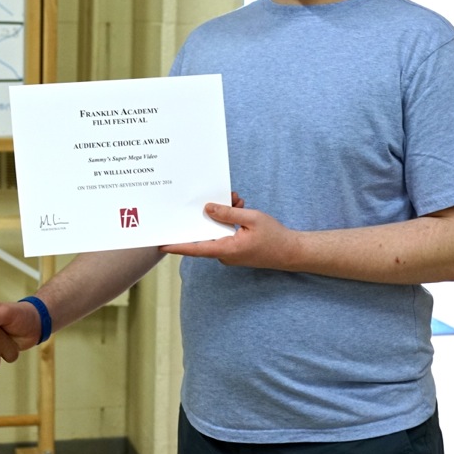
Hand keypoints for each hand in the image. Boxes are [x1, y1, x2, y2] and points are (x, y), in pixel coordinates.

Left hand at [159, 200, 294, 268]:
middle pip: (207, 233)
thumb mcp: (251, 219)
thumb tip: (207, 209)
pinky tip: (240, 208)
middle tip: (219, 199)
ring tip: (237, 201)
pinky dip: (230, 221)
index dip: (177, 246)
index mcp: (226, 249)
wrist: (292, 252)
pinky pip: (226, 233)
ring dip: (223, 216)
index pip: (196, 249)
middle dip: (208, 215)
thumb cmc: (274, 237)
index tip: (161, 244)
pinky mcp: (236, 249)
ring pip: (217, 231)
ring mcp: (230, 253)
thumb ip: (228, 213)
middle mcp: (225, 254)